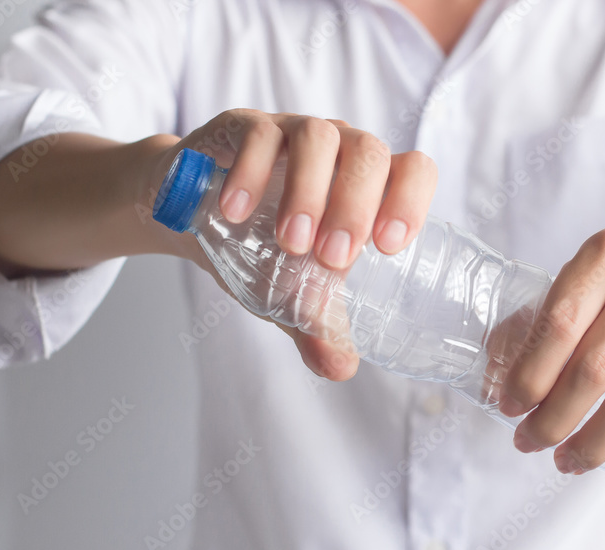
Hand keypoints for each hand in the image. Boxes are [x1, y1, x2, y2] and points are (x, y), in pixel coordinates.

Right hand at [143, 110, 436, 379]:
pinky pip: (258, 133)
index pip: (413, 170)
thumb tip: (340, 368)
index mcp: (368, 184)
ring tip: (291, 244)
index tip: (389, 248)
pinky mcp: (245, 126)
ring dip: (309, 191)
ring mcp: (293, 132)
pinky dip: (252, 172)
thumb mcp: (292, 293)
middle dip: (355, 207)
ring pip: (319, 137)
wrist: (191, 217)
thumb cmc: (261, 249)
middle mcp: (339, 149)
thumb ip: (317, 328)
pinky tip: (235, 213)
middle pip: (369, 154)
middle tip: (333, 260)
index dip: (411, 201)